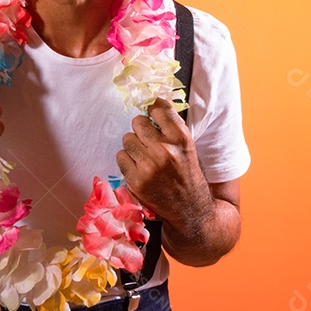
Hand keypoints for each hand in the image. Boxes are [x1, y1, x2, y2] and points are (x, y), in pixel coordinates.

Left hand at [115, 97, 214, 231]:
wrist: (190, 210)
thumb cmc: (187, 174)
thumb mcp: (187, 147)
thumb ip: (171, 127)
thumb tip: (152, 101)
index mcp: (181, 139)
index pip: (159, 108)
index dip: (153, 110)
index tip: (153, 115)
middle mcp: (165, 150)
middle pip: (137, 122)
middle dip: (141, 129)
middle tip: (148, 141)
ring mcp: (149, 165)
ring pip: (127, 139)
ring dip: (133, 146)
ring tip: (144, 156)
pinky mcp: (136, 179)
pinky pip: (120, 156)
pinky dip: (127, 161)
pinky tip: (139, 168)